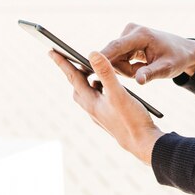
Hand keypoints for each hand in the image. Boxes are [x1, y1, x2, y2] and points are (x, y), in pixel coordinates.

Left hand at [50, 50, 163, 165]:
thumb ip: (106, 73)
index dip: (63, 63)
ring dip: (87, 82)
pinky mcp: (110, 119)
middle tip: (69, 59)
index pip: (73, 78)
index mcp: (91, 102)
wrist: (143, 144)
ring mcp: (101, 116)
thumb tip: (92, 53)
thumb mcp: (119, 93)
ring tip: (91, 72)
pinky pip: (98, 101)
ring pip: (88, 96)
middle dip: (73, 73)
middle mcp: (93, 110)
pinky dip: (99, 91)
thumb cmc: (132, 120)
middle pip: (77, 88)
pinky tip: (108, 90)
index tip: (51, 51)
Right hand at [101, 23, 194, 84]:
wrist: (183, 51)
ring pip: (115, 58)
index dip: (102, 57)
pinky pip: (118, 58)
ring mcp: (127, 34)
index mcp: (141, 34)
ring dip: (126, 68)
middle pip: (113, 54)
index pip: (116, 46)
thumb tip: (138, 81)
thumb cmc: (177, 59)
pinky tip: (140, 65)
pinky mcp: (125, 40)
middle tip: (142, 74)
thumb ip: (151, 74)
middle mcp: (131, 30)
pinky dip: (127, 66)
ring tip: (144, 69)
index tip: (90, 67)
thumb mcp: (167, 69)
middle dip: (124, 69)